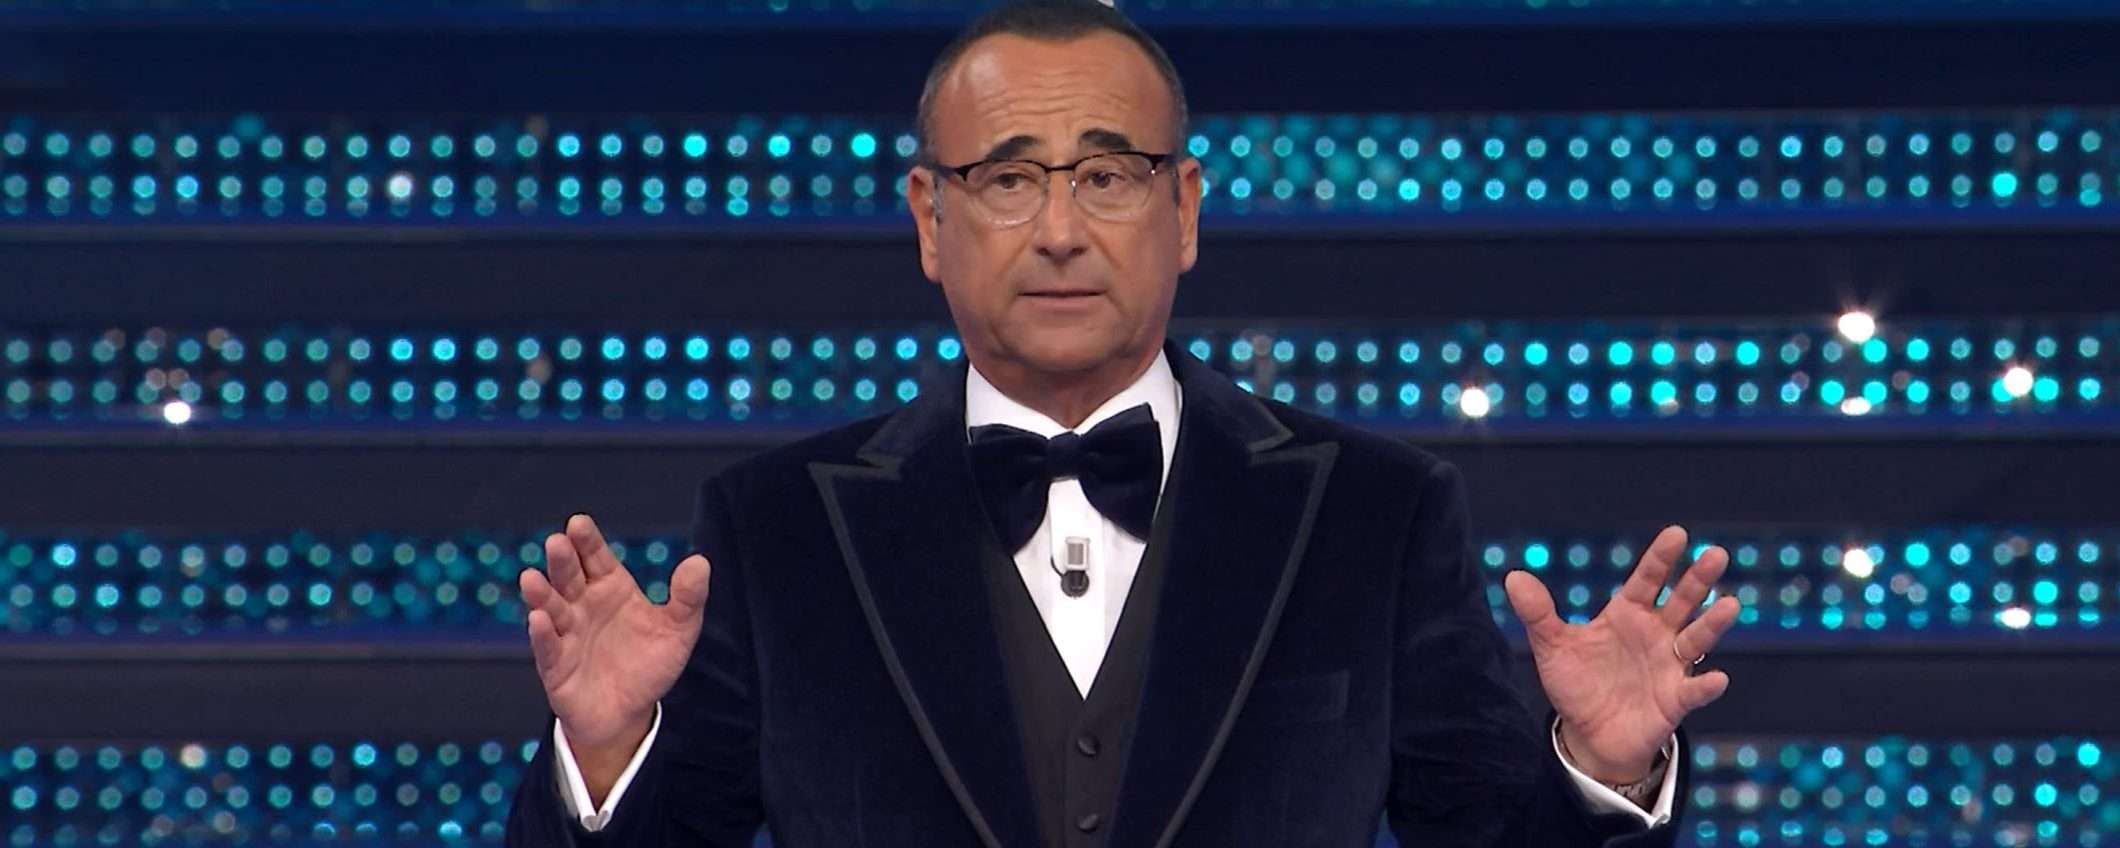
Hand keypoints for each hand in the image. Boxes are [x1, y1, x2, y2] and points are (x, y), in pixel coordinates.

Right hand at [519, 514, 711, 755]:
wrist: (629, 713)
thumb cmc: (649, 665)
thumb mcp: (678, 630)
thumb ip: (688, 598)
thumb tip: (700, 563)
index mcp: (611, 588)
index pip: (596, 558)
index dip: (587, 541)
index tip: (578, 523)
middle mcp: (583, 606)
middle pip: (570, 577)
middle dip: (562, 561)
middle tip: (557, 543)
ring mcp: (566, 634)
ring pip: (550, 609)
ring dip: (541, 594)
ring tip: (532, 578)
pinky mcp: (556, 666)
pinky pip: (547, 648)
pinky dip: (541, 635)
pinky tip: (538, 620)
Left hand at [1503, 525, 1739, 783]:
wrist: (1589, 734)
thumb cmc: (1577, 684)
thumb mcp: (1552, 647)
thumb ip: (1538, 614)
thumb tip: (1514, 577)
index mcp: (1627, 615)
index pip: (1646, 580)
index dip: (1660, 558)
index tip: (1677, 533)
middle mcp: (1655, 634)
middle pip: (1680, 601)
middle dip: (1697, 580)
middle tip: (1716, 554)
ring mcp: (1669, 666)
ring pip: (1695, 639)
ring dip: (1712, 624)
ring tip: (1729, 605)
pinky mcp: (1674, 700)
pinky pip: (1694, 691)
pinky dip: (1705, 685)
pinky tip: (1716, 678)